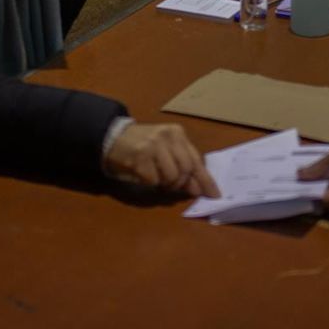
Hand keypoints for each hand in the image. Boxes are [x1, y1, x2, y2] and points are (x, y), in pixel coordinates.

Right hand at [104, 123, 218, 196]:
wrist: (114, 137)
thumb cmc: (144, 145)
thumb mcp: (167, 148)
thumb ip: (183, 163)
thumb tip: (199, 189)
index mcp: (177, 133)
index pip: (197, 160)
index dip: (206, 180)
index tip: (214, 195)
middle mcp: (167, 136)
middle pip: (187, 170)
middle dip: (182, 183)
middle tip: (173, 185)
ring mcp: (153, 146)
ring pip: (172, 177)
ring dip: (166, 184)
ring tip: (157, 177)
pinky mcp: (139, 158)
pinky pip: (154, 180)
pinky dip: (151, 183)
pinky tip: (145, 174)